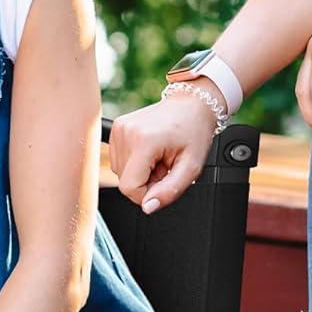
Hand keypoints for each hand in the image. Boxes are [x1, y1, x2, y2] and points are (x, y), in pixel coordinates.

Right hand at [109, 88, 217, 214]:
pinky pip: (119, 160)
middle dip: (146, 180)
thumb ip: (170, 191)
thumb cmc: (194, 132)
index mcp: (144, 140)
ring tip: (159, 156)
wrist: (192, 105)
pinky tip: (151, 150)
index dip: (147, 193)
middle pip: (125, 180)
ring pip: (121, 172)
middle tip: (165, 164)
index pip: (129, 187)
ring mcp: (120, 128)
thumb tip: (147, 207)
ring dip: (141, 171)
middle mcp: (127, 132)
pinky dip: (135, 161)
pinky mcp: (117, 127)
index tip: (164, 180)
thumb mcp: (191, 167)